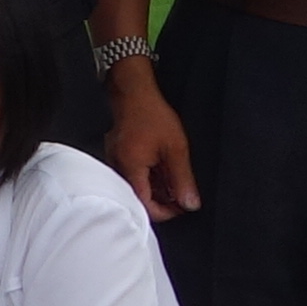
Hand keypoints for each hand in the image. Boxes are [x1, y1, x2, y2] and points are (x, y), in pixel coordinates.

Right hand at [107, 62, 198, 220]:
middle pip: (139, 199)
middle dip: (163, 202)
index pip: (145, 205)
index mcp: (130, 168)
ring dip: (157, 190)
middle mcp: (118, 169)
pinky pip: (133, 177)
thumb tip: (190, 204)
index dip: (165, 212)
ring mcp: (116, 163)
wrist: (133, 93)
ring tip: (175, 181)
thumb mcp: (176, 149)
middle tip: (182, 197)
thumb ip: (183, 179)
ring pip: (136, 189)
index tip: (182, 208)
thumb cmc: (152, 114)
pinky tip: (162, 172)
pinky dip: (149, 179)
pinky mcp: (118, 157)